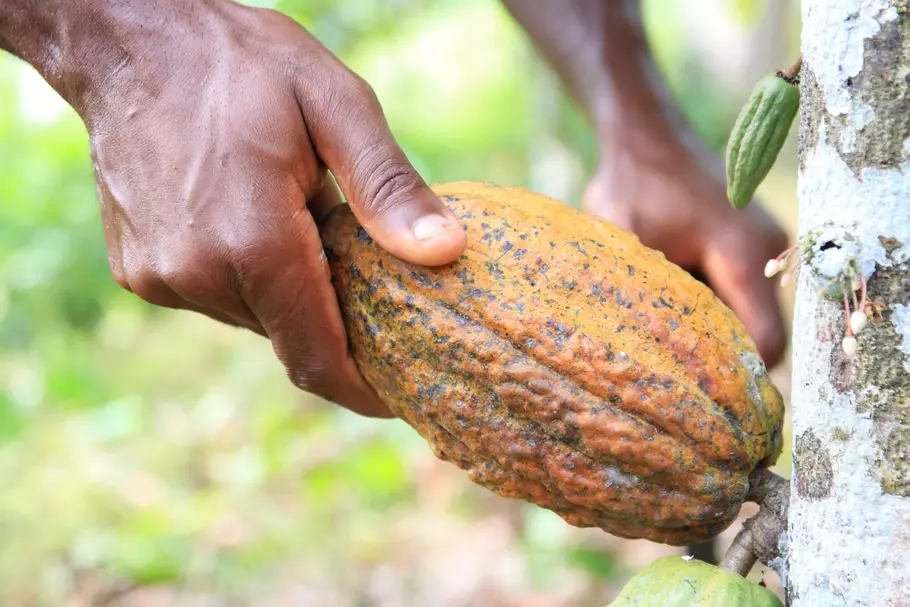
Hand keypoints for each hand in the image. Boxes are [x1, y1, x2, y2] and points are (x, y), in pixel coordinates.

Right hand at [65, 1, 466, 416]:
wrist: (130, 41)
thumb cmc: (241, 64)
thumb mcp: (336, 104)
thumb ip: (388, 187)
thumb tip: (446, 252)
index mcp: (256, 243)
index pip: (318, 358)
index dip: (361, 390)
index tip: (395, 399)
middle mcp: (202, 274)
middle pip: (290, 336)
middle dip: (331, 317)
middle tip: (356, 268)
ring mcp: (164, 278)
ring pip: (254, 317)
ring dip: (287, 290)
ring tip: (297, 223)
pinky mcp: (141, 272)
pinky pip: (215, 296)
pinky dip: (246, 276)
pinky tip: (248, 218)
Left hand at [583, 136, 788, 368]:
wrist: (645, 135)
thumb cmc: (631, 183)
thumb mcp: (625, 244)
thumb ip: (642, 301)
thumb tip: (637, 362)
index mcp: (743, 255)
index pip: (764, 343)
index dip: (737, 381)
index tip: (700, 401)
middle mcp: (768, 252)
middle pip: (761, 334)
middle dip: (723, 360)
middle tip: (677, 381)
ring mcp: (765, 247)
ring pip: (751, 316)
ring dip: (716, 332)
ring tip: (669, 340)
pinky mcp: (752, 245)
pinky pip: (743, 294)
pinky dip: (715, 309)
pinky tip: (674, 307)